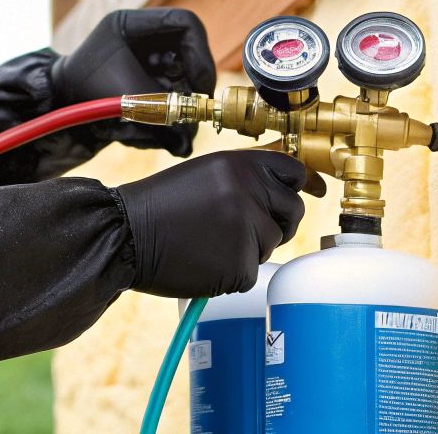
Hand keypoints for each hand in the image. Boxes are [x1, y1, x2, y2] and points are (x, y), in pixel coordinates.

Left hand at [50, 8, 215, 156]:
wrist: (58, 107)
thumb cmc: (83, 92)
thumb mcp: (125, 96)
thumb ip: (160, 111)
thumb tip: (186, 144)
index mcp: (132, 24)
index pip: (185, 24)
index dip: (201, 54)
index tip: (202, 86)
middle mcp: (143, 37)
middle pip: (188, 51)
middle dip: (193, 82)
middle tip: (194, 109)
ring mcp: (145, 57)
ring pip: (181, 75)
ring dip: (181, 100)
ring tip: (173, 124)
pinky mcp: (145, 77)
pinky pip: (170, 91)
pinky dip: (169, 111)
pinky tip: (160, 129)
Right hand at [115, 150, 309, 297]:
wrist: (125, 235)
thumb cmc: (161, 205)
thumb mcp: (206, 173)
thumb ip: (245, 175)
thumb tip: (295, 182)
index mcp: (240, 164)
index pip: (293, 169)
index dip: (303, 184)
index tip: (312, 191)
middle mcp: (249, 191)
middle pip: (293, 210)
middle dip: (277, 222)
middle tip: (242, 228)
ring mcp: (246, 228)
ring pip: (271, 243)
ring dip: (248, 248)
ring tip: (208, 241)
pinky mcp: (240, 264)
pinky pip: (252, 272)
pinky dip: (231, 273)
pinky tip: (203, 261)